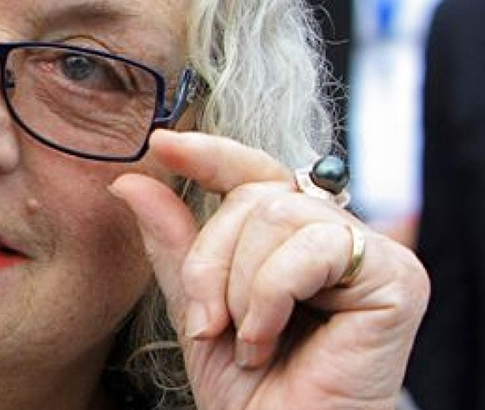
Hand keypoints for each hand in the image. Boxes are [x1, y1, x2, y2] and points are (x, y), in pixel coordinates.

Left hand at [110, 130, 428, 409]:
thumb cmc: (252, 393)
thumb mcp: (198, 307)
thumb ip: (175, 244)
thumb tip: (134, 182)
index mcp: (292, 241)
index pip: (254, 173)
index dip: (209, 154)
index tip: (161, 145)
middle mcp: (335, 239)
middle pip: (255, 196)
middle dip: (211, 262)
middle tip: (208, 322)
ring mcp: (370, 256)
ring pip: (277, 216)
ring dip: (240, 287)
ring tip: (245, 339)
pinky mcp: (396, 278)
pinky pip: (311, 247)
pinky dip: (270, 295)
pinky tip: (266, 339)